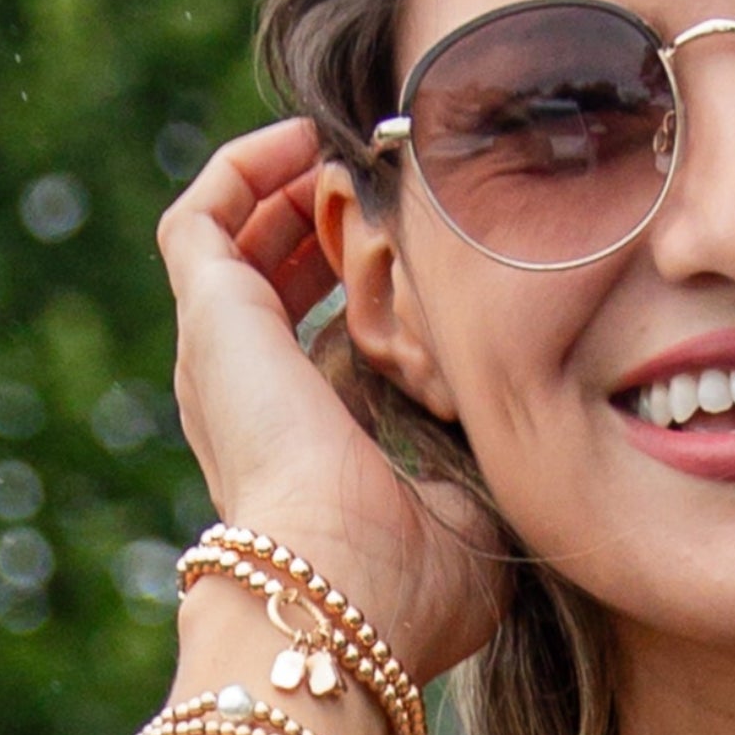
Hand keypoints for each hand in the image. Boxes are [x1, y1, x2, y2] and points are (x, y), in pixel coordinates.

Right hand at [158, 114, 508, 688]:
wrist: (340, 593)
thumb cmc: (409, 587)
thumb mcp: (471, 519)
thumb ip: (489, 468)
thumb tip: (533, 432)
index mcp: (303, 445)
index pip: (317, 341)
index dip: (359, 285)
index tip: (420, 247)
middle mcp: (249, 398)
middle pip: (271, 280)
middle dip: (321, 221)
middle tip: (386, 182)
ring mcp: (219, 357)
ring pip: (233, 241)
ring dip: (285, 187)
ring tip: (347, 148)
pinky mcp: (208, 321)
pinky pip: (201, 217)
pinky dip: (245, 168)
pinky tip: (307, 141)